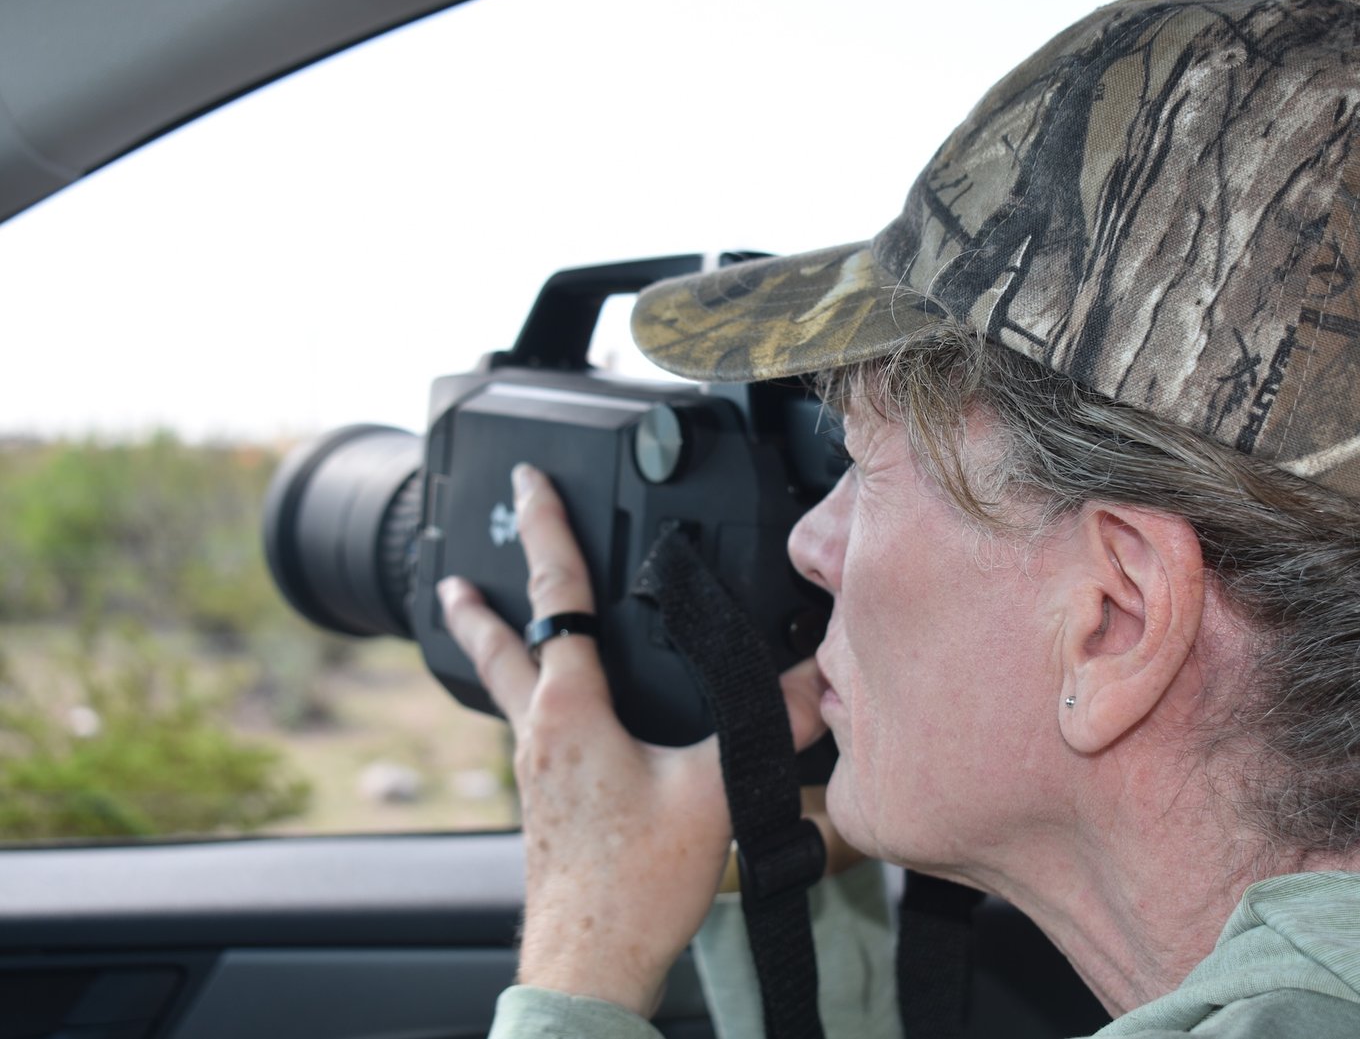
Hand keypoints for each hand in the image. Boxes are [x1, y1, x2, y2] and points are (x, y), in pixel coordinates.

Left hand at [437, 463, 833, 1016]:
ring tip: (476, 616)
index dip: (544, 529)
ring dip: (495, 644)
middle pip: (503, 642)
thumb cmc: (634, 882)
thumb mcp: (715, 788)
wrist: (591, 959)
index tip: (529, 482)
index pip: (553, 595)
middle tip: (458, 566)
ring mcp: (534, 769)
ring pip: (506, 685)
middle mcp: (537, 731)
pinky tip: (554, 712)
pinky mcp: (546, 800)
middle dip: (485, 595)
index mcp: (568, 708)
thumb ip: (771, 723)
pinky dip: (527, 695)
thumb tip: (818, 676)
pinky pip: (528, 726)